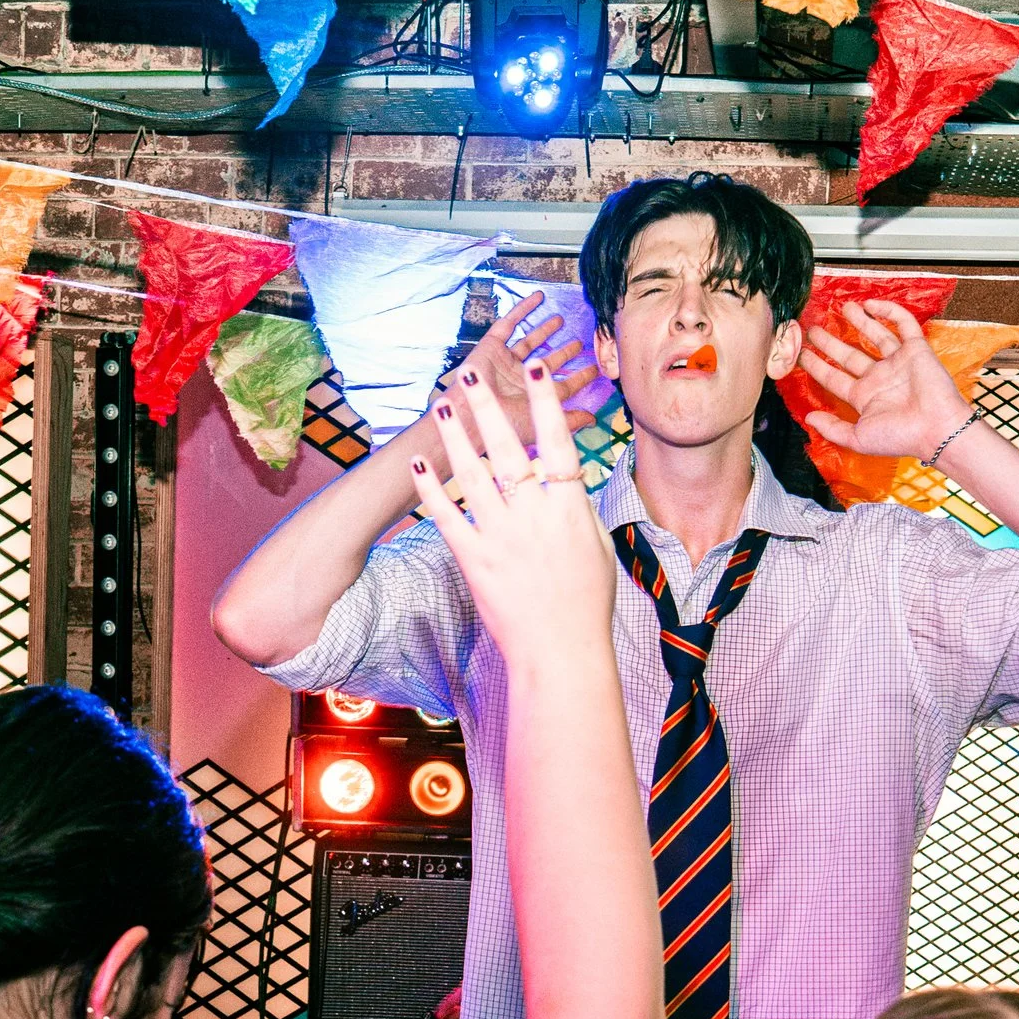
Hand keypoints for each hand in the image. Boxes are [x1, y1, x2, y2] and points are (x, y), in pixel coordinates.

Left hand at [409, 360, 615, 660]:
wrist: (561, 651)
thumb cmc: (587, 602)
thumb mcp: (598, 546)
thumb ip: (579, 507)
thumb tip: (570, 474)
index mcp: (570, 508)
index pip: (557, 442)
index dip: (546, 402)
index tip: (537, 367)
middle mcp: (534, 516)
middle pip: (507, 448)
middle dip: (487, 405)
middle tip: (471, 372)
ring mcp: (501, 536)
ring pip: (472, 474)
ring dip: (455, 435)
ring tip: (441, 404)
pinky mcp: (474, 559)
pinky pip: (447, 516)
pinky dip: (431, 488)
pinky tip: (420, 463)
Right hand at [436, 291, 601, 441]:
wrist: (471, 416)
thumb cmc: (506, 425)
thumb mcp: (544, 423)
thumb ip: (570, 420)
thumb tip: (594, 419)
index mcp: (535, 397)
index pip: (564, 385)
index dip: (579, 377)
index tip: (595, 368)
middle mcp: (522, 378)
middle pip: (548, 362)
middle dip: (563, 353)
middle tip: (579, 343)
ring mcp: (507, 361)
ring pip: (530, 342)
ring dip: (545, 330)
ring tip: (560, 319)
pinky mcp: (492, 346)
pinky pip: (509, 324)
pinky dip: (523, 309)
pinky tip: (538, 297)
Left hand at [796, 298, 971, 460]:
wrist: (936, 429)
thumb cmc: (901, 437)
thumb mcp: (858, 438)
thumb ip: (833, 428)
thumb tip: (809, 419)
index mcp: (865, 397)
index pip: (834, 378)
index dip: (816, 366)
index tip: (801, 354)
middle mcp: (880, 378)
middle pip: (850, 354)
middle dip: (831, 342)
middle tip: (814, 329)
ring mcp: (898, 362)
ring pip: (875, 335)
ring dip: (860, 320)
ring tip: (845, 307)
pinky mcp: (916, 350)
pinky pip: (904, 325)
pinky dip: (890, 313)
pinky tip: (872, 305)